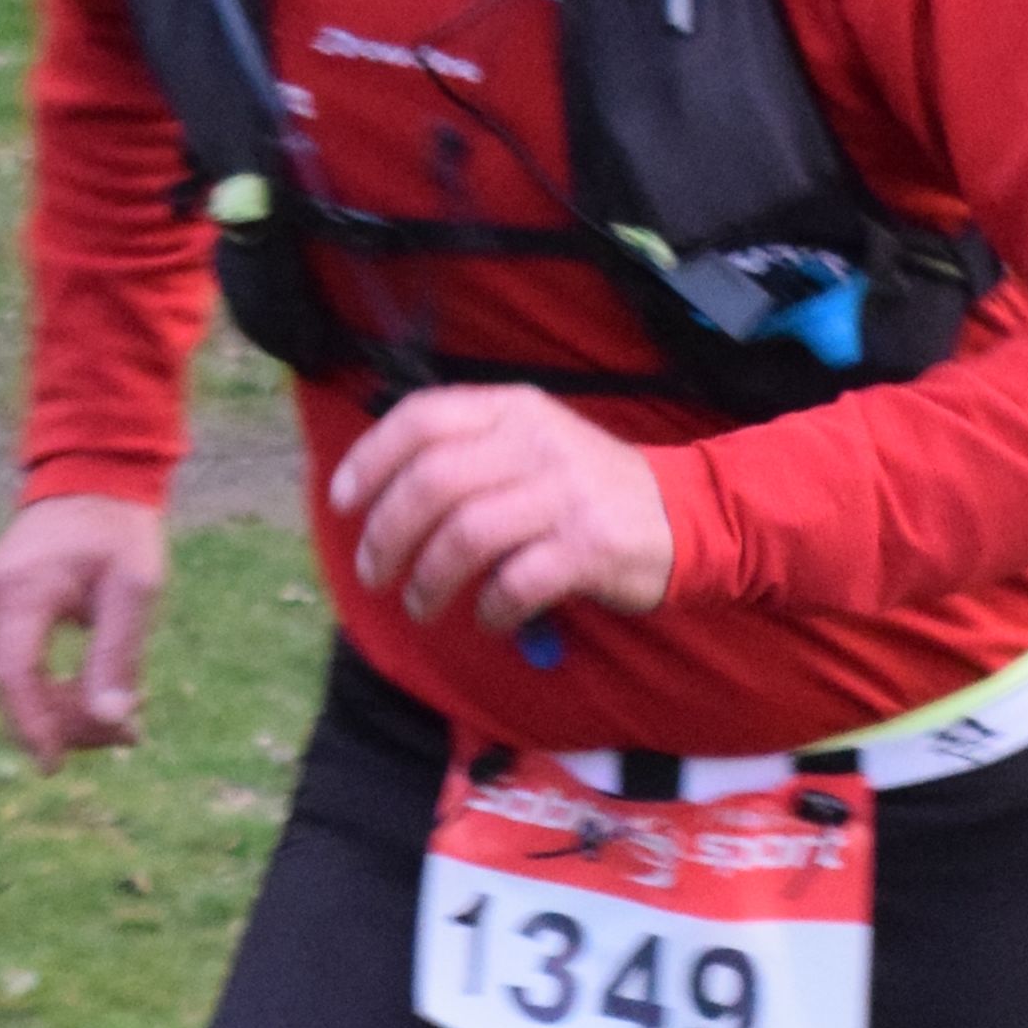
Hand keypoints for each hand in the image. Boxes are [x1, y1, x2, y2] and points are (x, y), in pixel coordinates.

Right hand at [0, 493, 165, 761]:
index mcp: (19, 590)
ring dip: (63, 713)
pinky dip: (50, 694)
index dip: (32, 725)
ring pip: (12, 689)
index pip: (12, 673)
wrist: (87, 488)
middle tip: (132, 736)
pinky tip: (94, 697)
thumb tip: (112, 722)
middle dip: (67, 725)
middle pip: (13, 689)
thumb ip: (121, 654)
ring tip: (128, 715)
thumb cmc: (117, 536)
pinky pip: (12, 673)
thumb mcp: (136, 590)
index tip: (54, 768)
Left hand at [331, 387, 675, 638]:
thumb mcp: (531, 443)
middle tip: (374, 572)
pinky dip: (488, 608)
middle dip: (387, 534)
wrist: (684, 513)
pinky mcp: (591, 546)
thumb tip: (379, 491)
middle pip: (432, 482)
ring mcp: (565, 493)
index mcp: (514, 409)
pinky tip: (486, 618)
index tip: (343, 504)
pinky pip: (516, 581)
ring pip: (465, 535)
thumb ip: (467, 450)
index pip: (423, 418)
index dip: (370, 460)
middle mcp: (536, 442)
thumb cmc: (586, 487)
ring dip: (428, 580)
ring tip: (420, 605)